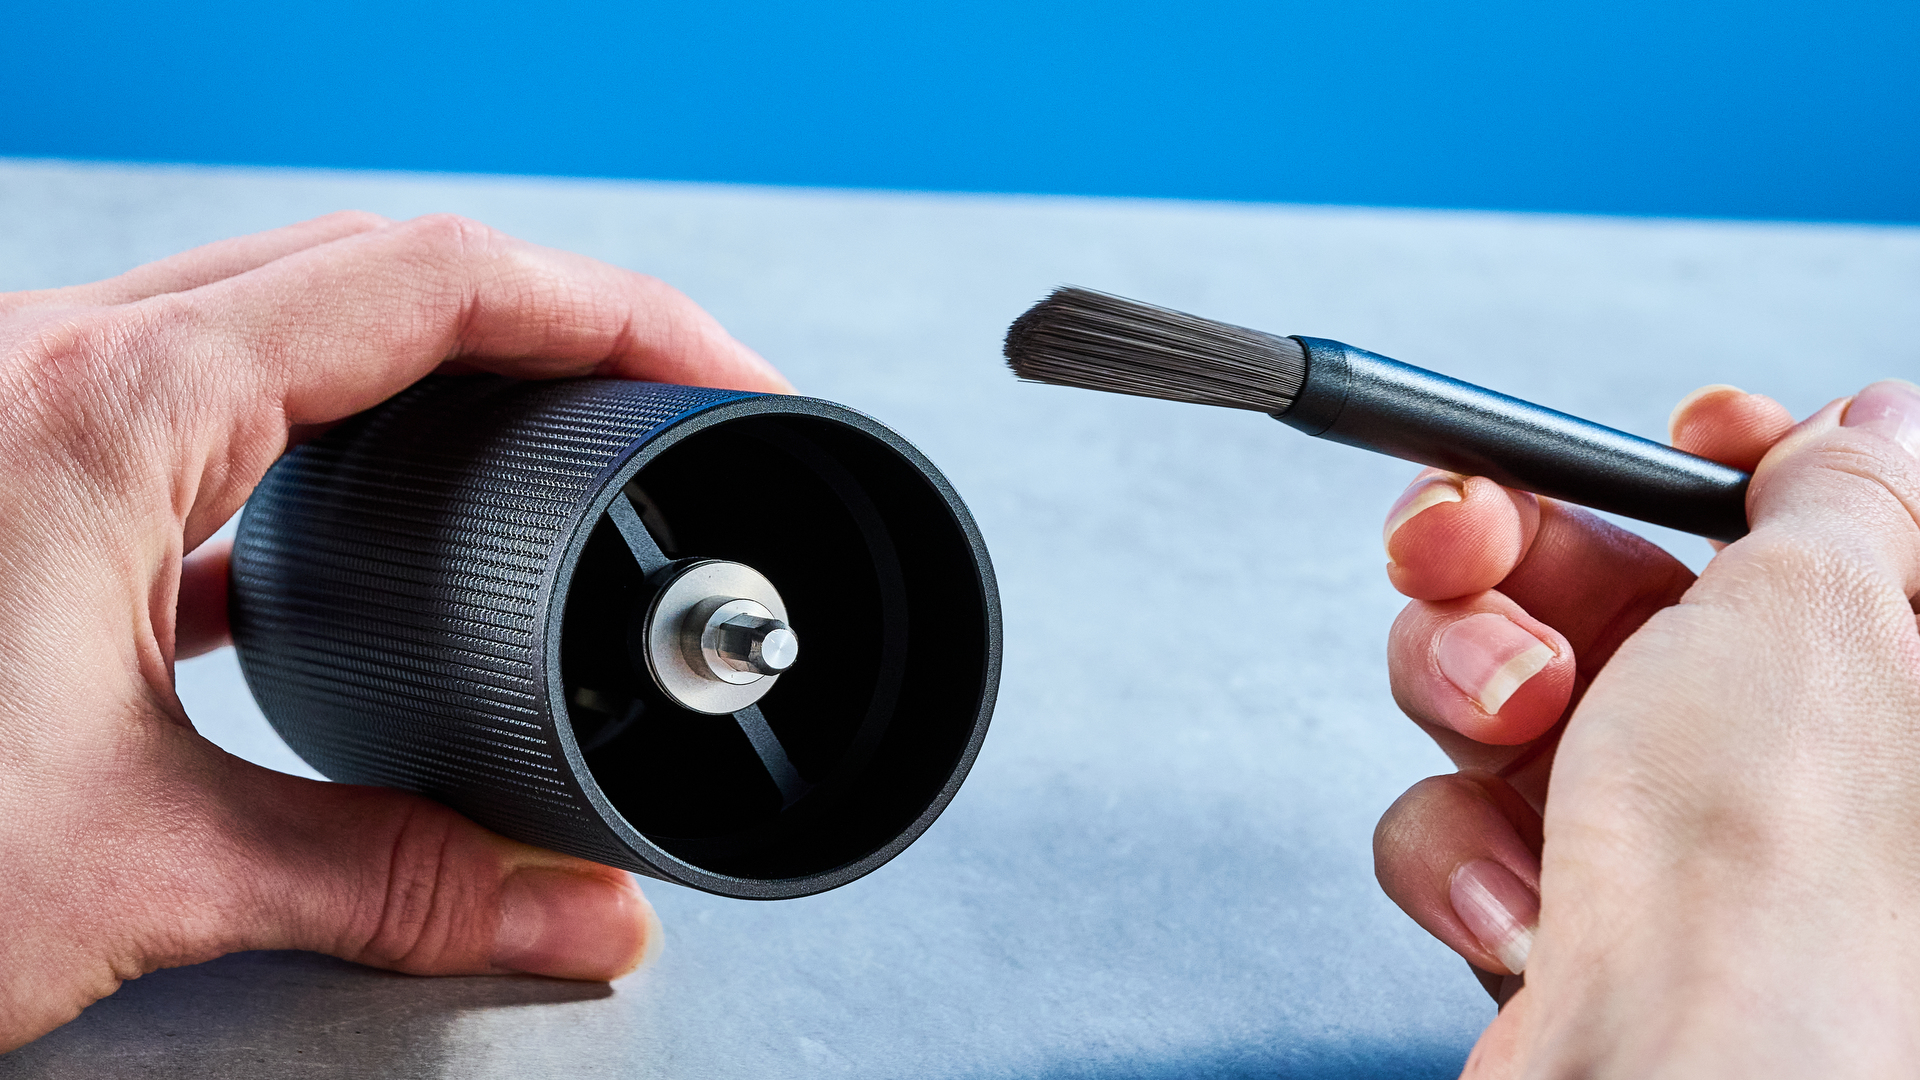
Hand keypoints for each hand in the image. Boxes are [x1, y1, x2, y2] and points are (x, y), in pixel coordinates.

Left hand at [0, 212, 792, 1049]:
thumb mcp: (130, 868)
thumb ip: (387, 880)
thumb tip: (567, 917)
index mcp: (113, 408)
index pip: (433, 283)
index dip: (612, 311)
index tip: (713, 369)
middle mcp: (60, 368)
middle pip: (374, 267)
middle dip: (550, 316)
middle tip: (664, 390)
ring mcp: (25, 410)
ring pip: (286, 318)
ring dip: (439, 365)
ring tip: (551, 431)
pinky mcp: (14, 481)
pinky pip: (210, 406)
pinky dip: (328, 442)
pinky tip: (364, 532)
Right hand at [1371, 379, 1919, 1074]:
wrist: (1675, 1077)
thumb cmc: (1777, 878)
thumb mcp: (1827, 607)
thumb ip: (1842, 492)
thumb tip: (1872, 426)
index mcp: (1881, 678)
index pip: (1802, 521)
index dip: (1730, 459)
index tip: (1688, 434)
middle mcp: (1776, 760)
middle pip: (1608, 587)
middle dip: (1510, 557)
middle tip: (1464, 542)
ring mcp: (1658, 842)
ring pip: (1501, 691)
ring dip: (1469, 687)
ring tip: (1512, 717)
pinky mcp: (1559, 912)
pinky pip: (1462, 818)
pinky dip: (1467, 845)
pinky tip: (1525, 889)